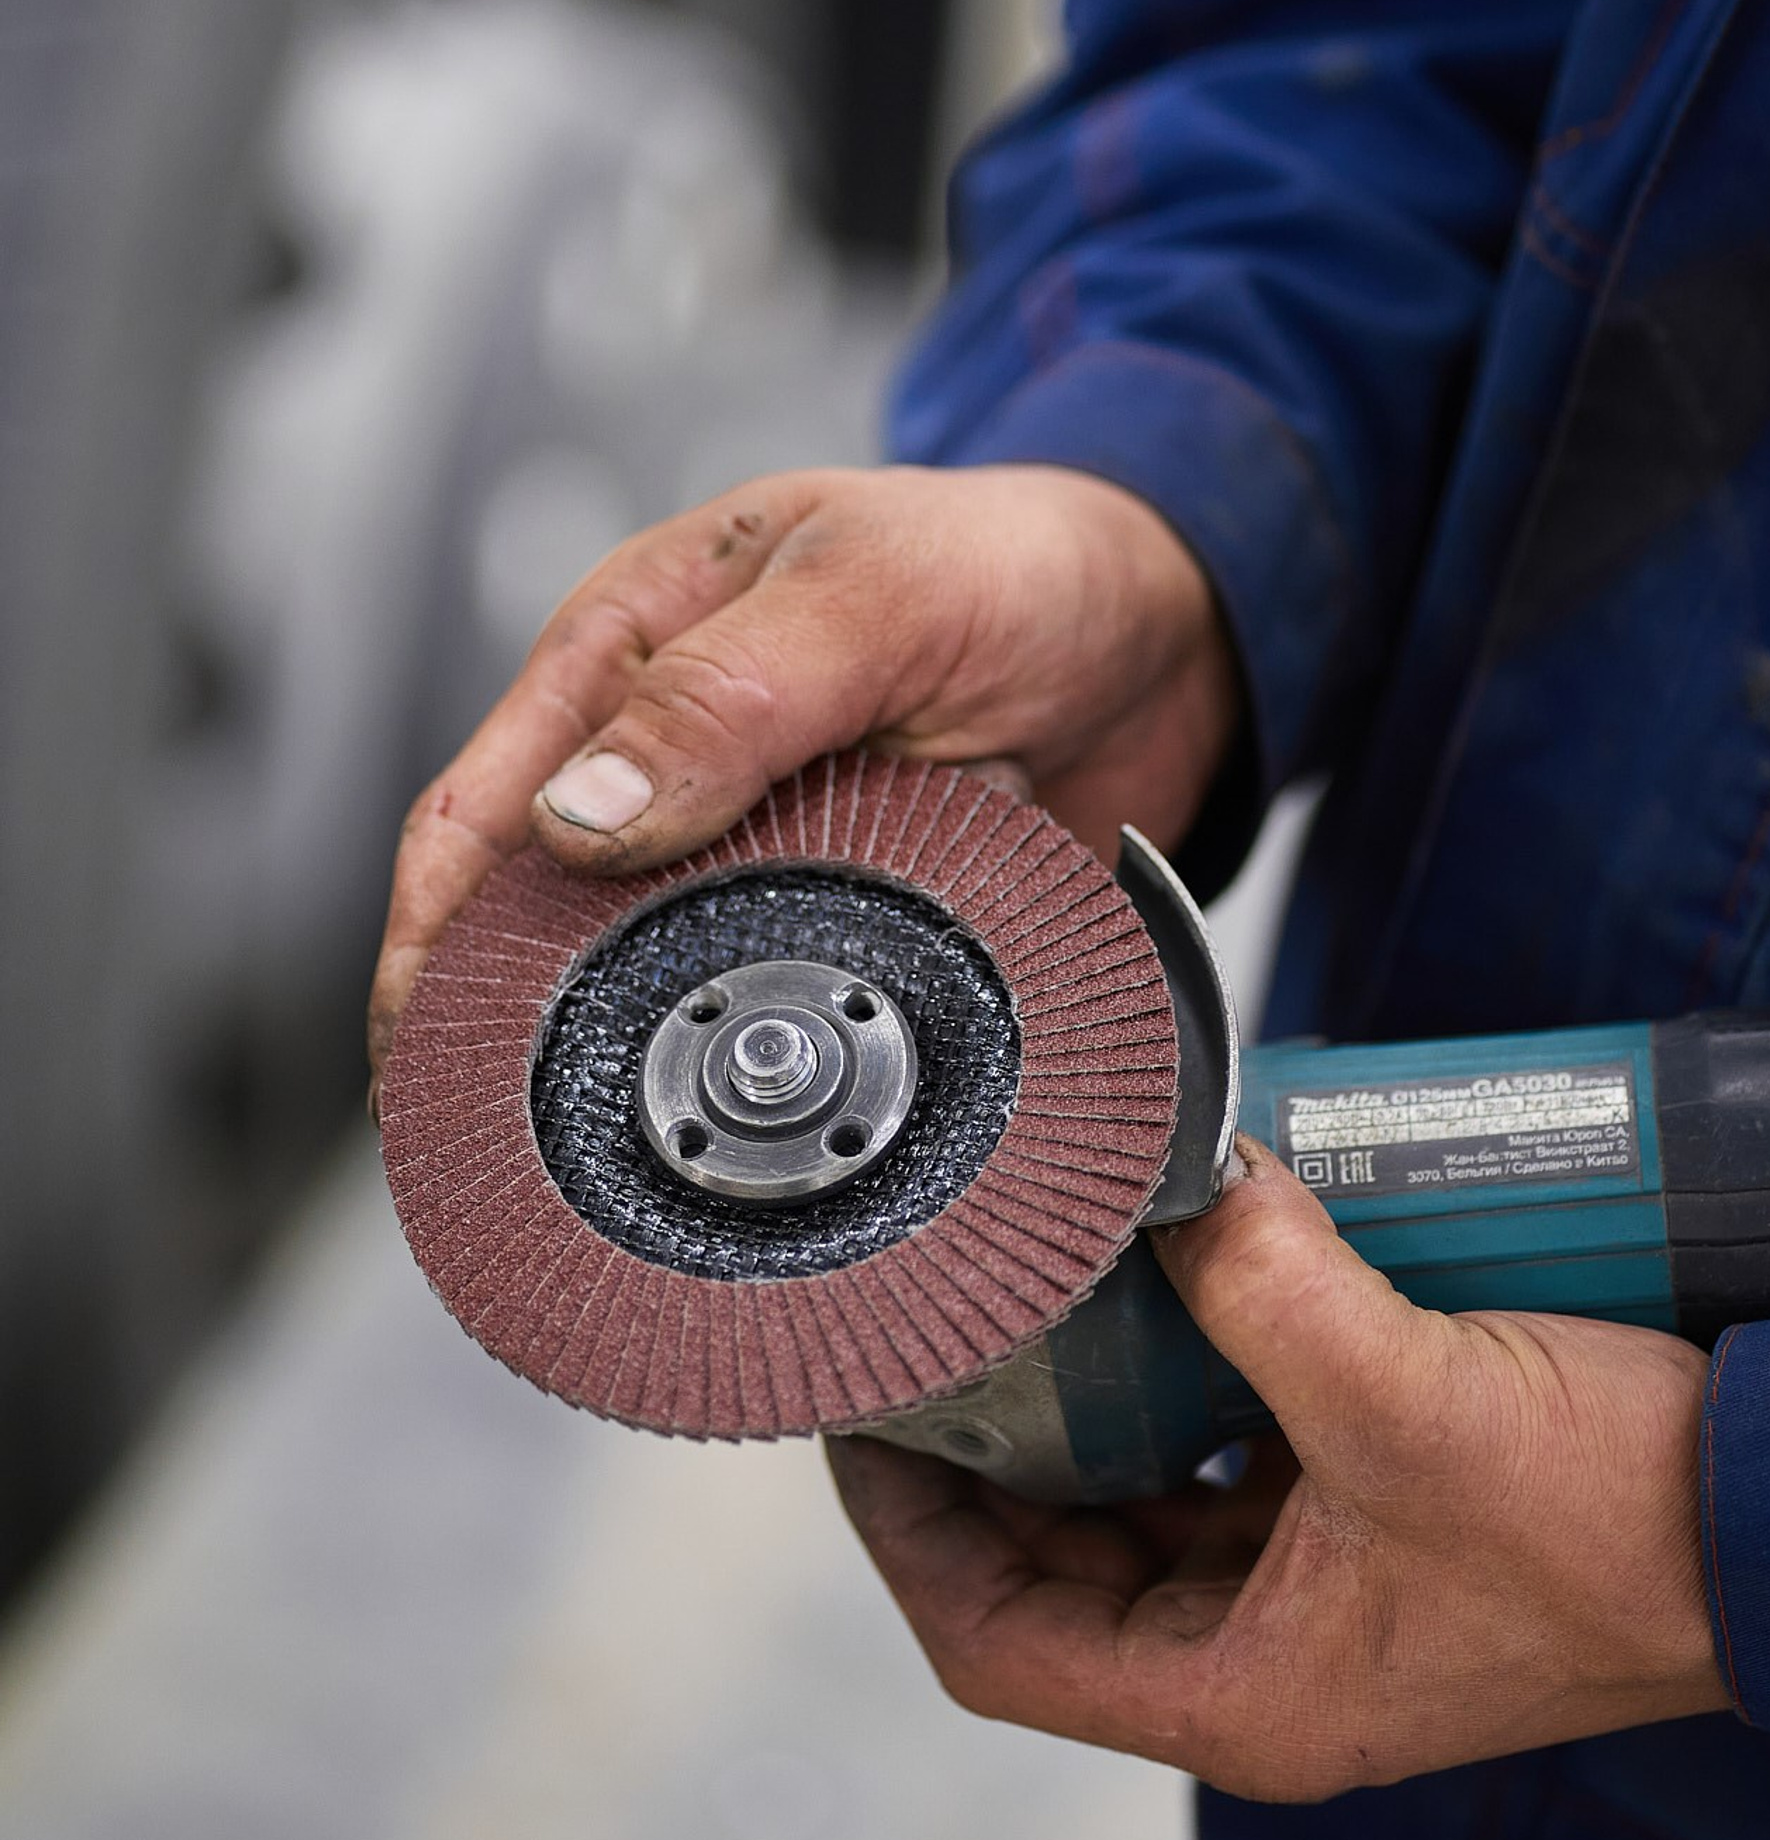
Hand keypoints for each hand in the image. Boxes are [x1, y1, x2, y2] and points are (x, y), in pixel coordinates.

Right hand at [367, 463, 1233, 1099]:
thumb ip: (727, 696)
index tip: (417, 1053)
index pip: (484, 807)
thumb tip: (579, 816)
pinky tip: (751, 1119)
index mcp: (639, 649)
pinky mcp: (843, 907)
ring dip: (632, 1052)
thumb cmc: (1017, 562)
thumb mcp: (870, 599)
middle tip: (500, 1146)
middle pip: (542, 909)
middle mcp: (680, 755)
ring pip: (654, 969)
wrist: (1169, 628)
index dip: (431, 938)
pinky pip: (772, 994)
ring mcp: (761, 843)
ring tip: (605, 1162)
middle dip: (504, 1023)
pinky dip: (755, 1052)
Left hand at [828, 1136, 1727, 1801]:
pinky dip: (1190, 1383)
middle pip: (1058, 1564)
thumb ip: (1269, 1287)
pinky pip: (1229, 1456)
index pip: (999, 1639)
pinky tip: (1179, 1296)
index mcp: (1244, 1691)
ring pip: (1143, 1505)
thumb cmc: (1628, 1531)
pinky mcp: (1364, 1520)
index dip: (907, 1534)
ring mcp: (1314, 1589)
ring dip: (1094, 1408)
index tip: (865, 1427)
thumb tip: (1180, 1181)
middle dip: (994, 1454)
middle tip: (947, 1333)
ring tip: (1047, 1299)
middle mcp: (1264, 1655)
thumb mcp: (1414, 1404)